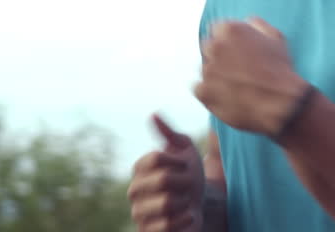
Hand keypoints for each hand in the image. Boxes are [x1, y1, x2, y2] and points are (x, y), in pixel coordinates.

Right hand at [127, 114, 204, 231]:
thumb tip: (153, 114)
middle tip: (188, 185)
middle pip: (163, 179)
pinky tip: (188, 216)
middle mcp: (134, 191)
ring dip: (186, 200)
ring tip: (186, 201)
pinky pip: (167, 225)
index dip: (178, 161)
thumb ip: (169, 133)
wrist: (200, 204)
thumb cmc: (190, 175)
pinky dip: (185, 218)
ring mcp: (139, 214)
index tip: (185, 165)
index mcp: (140, 169)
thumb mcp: (185, 151)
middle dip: (184, 181)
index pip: (155, 158)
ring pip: (167, 203)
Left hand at [194, 17, 309, 136]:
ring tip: (236, 85)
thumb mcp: (276, 38)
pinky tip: (227, 95)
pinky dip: (210, 92)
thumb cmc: (280, 70)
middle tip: (237, 69)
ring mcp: (207, 69)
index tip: (236, 50)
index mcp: (231, 30)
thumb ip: (258, 25)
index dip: (228, 40)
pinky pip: (200, 88)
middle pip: (209, 47)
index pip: (217, 29)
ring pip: (205, 69)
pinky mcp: (203, 91)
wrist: (279, 103)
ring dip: (216, 74)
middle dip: (220, 56)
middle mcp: (215, 46)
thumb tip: (247, 21)